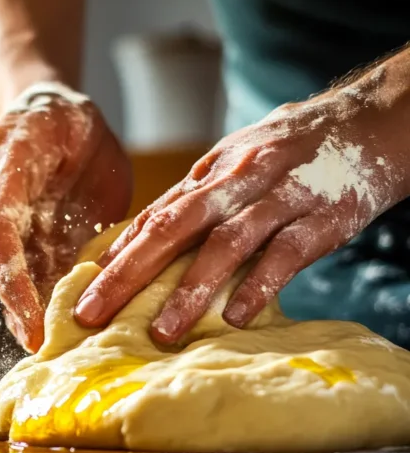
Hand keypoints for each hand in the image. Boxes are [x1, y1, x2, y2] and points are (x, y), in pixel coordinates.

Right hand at [0, 85, 132, 351]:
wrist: (52, 122)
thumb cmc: (60, 119)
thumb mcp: (70, 119)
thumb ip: (58, 154)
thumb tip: (65, 200)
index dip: (11, 280)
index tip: (30, 318)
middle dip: (20, 311)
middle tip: (47, 349)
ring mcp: (4, 234)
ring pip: (13, 284)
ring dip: (33, 315)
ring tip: (60, 350)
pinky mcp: (27, 250)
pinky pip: (36, 284)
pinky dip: (50, 309)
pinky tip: (70, 335)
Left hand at [73, 68, 409, 344]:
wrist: (368, 121)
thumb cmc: (288, 153)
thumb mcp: (233, 165)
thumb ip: (192, 202)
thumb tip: (136, 243)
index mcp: (211, 174)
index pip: (155, 217)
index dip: (117, 254)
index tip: (83, 290)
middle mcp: (238, 182)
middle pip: (174, 227)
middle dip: (129, 273)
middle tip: (94, 313)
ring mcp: (280, 198)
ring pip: (227, 243)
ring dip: (190, 288)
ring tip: (161, 331)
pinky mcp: (323, 218)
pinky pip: (287, 254)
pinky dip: (260, 285)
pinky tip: (235, 317)